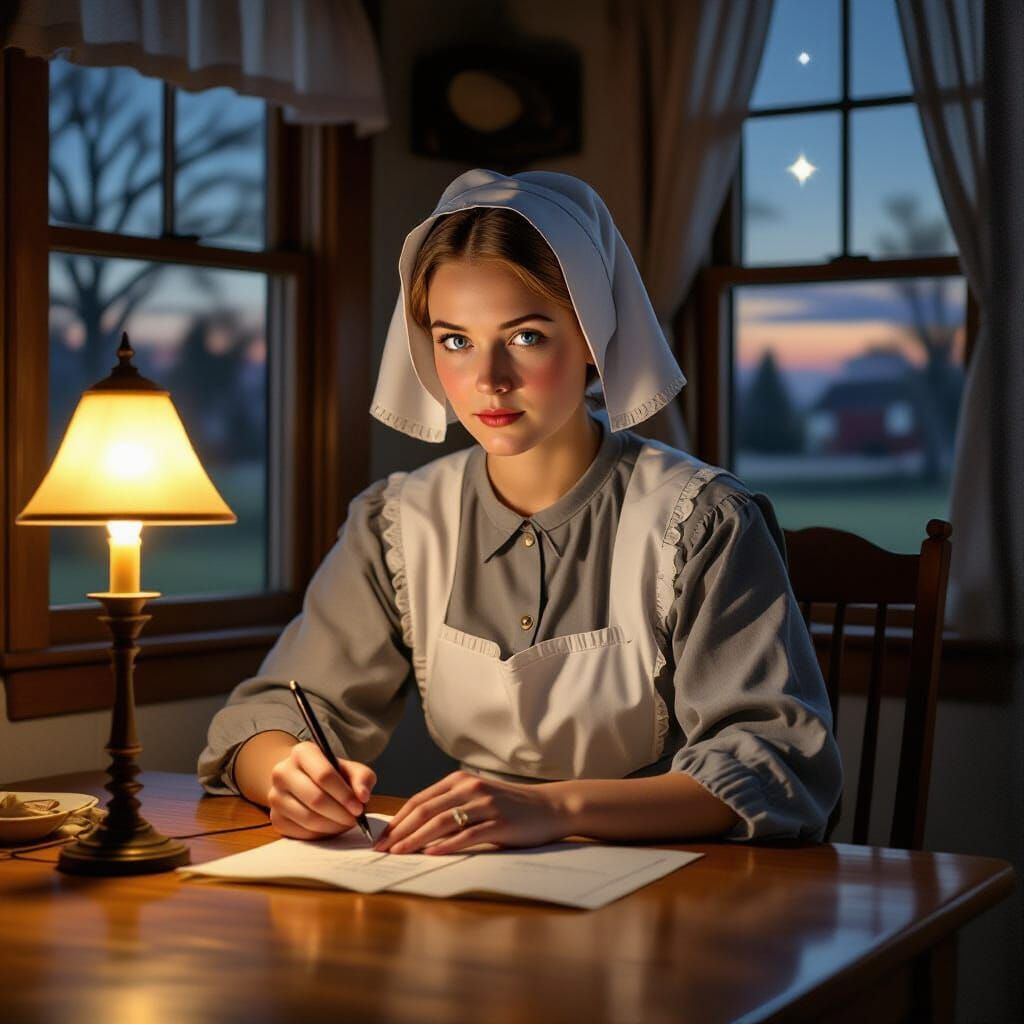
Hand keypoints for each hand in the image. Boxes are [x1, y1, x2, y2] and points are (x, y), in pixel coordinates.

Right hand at [267, 741, 375, 839]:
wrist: (304, 781)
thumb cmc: (332, 775)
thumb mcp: (351, 769)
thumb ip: (362, 778)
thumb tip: (362, 796)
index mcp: (302, 752)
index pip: (324, 775)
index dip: (344, 795)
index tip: (359, 808)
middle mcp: (282, 772)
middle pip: (315, 798)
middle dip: (340, 813)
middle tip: (354, 819)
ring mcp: (275, 796)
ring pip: (308, 818)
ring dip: (332, 826)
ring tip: (345, 823)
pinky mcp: (275, 818)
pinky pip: (300, 833)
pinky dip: (320, 835)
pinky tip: (330, 827)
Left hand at [373, 770, 565, 854]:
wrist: (549, 807)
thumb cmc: (509, 805)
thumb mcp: (477, 797)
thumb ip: (450, 805)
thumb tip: (415, 827)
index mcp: (460, 780)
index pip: (420, 800)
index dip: (398, 819)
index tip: (381, 837)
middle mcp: (470, 789)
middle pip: (426, 810)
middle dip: (400, 831)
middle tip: (382, 849)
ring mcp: (485, 805)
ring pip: (441, 822)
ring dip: (416, 839)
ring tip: (399, 853)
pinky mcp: (500, 824)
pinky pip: (467, 835)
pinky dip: (446, 845)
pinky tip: (431, 854)